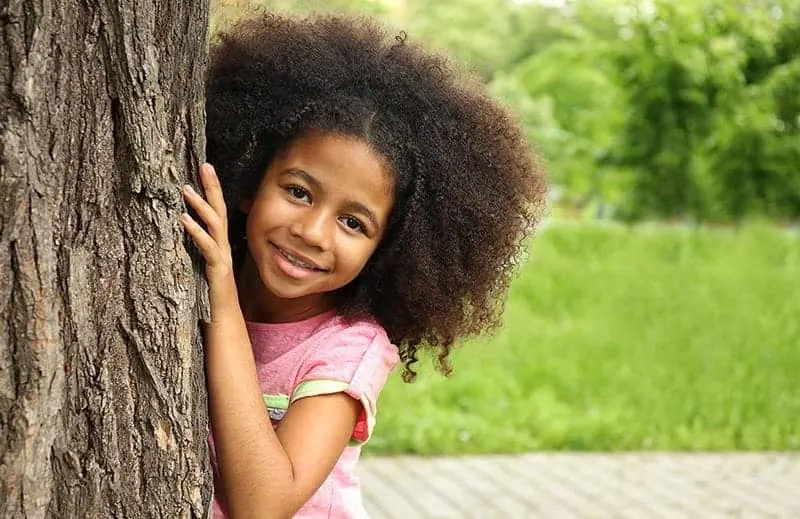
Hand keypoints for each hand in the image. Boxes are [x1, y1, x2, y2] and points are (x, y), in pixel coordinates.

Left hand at [181, 163, 236, 301]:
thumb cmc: (208, 296)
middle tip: (204, 165)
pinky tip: (183, 219)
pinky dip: (195, 231)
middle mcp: (223, 246)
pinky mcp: (217, 269)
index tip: (205, 168)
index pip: (217, 211)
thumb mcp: (198, 267)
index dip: (213, 189)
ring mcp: (221, 257)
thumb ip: (192, 249)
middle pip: (220, 210)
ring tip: (186, 189)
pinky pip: (207, 247)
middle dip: (212, 187)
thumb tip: (173, 230)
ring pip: (214, 225)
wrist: (223, 320)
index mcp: (218, 244)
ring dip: (201, 205)